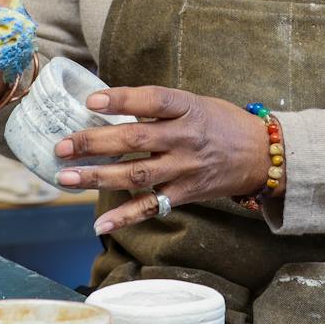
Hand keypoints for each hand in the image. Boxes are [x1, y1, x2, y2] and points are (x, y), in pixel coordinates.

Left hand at [54, 86, 272, 234]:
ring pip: (137, 174)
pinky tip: (100, 224)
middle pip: (135, 138)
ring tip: (66, 178)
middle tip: (61, 146)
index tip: (90, 101)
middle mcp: (186, 138)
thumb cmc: (222, 123)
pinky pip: (152, 206)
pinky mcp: (187, 193)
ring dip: (98, 177)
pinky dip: (125, 216)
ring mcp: (185, 168)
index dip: (121, 99)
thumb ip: (158, 106)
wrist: (262, 155)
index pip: (152, 99)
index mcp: (188, 108)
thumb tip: (109, 106)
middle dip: (94, 143)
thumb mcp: (196, 103)